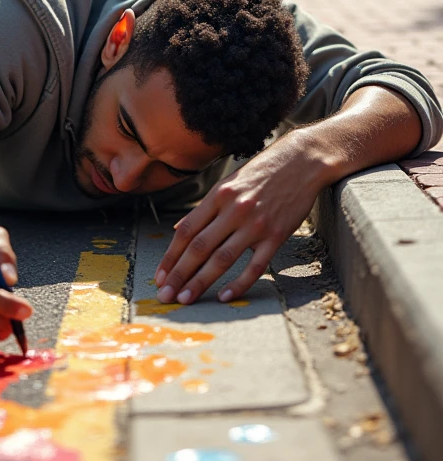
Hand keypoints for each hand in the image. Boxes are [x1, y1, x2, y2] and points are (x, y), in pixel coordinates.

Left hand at [154, 135, 326, 304]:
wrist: (302, 160)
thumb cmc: (263, 171)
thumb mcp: (230, 182)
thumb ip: (205, 208)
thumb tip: (179, 231)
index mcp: (219, 195)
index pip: (187, 231)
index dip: (170, 256)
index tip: (159, 276)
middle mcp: (234, 210)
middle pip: (199, 247)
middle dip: (178, 275)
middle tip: (165, 295)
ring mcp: (256, 224)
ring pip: (222, 259)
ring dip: (200, 282)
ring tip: (185, 300)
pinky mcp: (277, 235)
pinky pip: (255, 266)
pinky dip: (238, 283)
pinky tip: (224, 297)